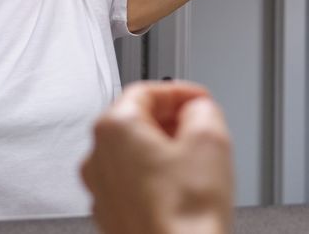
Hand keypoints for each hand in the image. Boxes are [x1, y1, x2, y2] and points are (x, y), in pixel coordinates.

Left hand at [82, 81, 233, 233]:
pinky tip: (183, 194)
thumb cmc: (185, 215)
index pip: (147, 90)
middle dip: (171, 121)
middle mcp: (97, 158)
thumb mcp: (210, 138)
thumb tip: (198, 109)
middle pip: (136, 122)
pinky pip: (134, 186)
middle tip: (201, 129)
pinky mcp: (111, 218)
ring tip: (197, 165)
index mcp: (114, 128)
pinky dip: (157, 181)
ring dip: (164, 153)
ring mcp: (101, 191)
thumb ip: (202, 107)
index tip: (199, 100)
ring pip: (134, 155)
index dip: (180, 92)